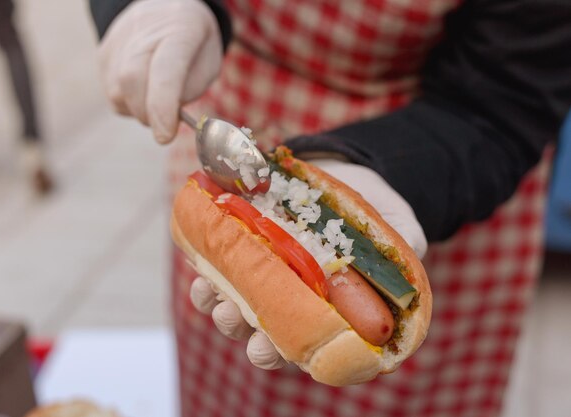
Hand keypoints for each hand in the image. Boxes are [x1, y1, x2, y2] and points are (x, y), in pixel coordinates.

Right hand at [99, 0, 222, 142]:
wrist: (169, 13)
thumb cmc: (194, 47)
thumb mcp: (208, 66)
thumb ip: (188, 91)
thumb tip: (165, 120)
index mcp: (181, 28)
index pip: (165, 70)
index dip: (162, 106)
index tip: (165, 136)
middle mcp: (144, 30)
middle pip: (132, 80)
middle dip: (148, 115)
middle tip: (165, 126)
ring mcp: (118, 41)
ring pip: (118, 92)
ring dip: (140, 110)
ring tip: (158, 99)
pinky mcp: (103, 55)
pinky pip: (112, 94)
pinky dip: (130, 104)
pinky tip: (144, 91)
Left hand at [189, 160, 427, 369]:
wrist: (349, 173)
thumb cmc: (376, 212)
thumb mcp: (399, 228)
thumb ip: (404, 251)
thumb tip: (408, 278)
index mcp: (323, 308)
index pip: (296, 344)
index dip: (277, 352)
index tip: (266, 349)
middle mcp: (288, 297)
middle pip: (254, 328)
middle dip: (239, 328)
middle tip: (233, 317)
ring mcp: (263, 272)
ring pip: (229, 300)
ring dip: (216, 302)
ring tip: (210, 290)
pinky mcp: (245, 242)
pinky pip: (216, 262)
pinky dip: (206, 265)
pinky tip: (202, 260)